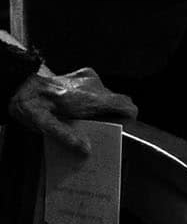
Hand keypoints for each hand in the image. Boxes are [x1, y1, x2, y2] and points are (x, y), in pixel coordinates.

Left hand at [8, 67, 137, 153]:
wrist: (19, 82)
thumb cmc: (31, 103)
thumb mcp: (44, 125)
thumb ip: (67, 137)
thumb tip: (86, 151)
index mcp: (88, 98)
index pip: (125, 103)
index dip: (130, 115)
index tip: (127, 125)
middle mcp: (93, 85)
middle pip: (117, 100)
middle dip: (112, 114)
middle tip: (100, 128)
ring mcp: (89, 77)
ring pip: (107, 94)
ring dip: (101, 106)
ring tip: (85, 118)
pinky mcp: (83, 73)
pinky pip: (98, 88)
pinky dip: (94, 98)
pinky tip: (78, 106)